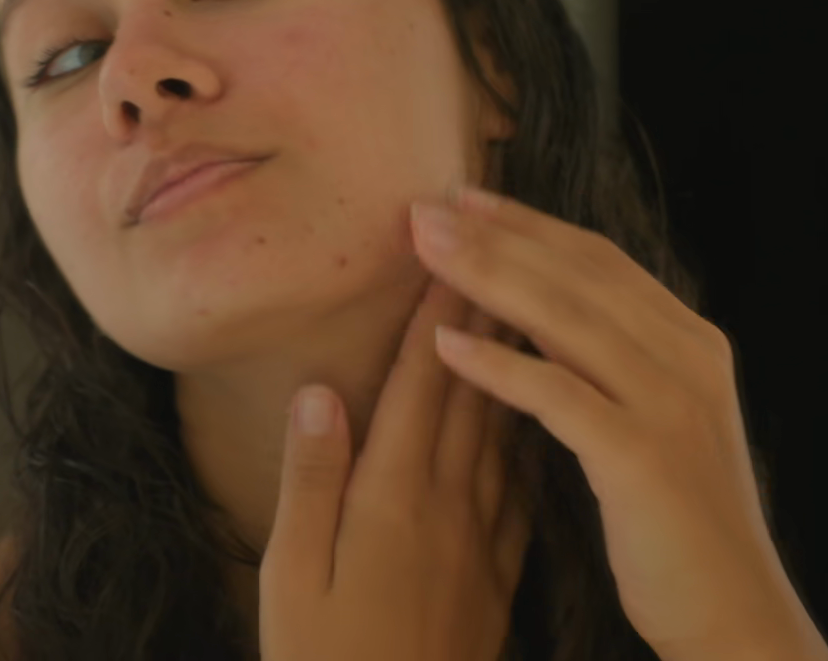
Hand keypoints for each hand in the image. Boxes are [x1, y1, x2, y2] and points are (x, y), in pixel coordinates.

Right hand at [258, 279, 533, 660]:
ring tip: (524, 300)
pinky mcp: (496, 577)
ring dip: (514, 360)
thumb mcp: (292, 581)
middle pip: (471, 392)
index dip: (435, 313)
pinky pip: (521, 486)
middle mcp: (446, 509)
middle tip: (495, 246)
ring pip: (504, 431)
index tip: (448, 249)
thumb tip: (318, 394)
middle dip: (483, 313)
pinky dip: (526, 434)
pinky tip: (534, 413)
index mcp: (391, 500)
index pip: (421, 385)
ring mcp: (479, 543)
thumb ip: (310, 485)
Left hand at [410, 186, 827, 660]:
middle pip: (578, 276)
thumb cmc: (678, 522)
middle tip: (424, 208)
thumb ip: (617, 361)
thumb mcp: (657, 420)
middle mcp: (688, 359)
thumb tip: (545, 310)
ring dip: (488, 278)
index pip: (600, 260)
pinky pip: (559, 395)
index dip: (530, 225)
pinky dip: (500, 366)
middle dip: (497, 237)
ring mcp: (670, 404)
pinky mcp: (643, 456)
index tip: (465, 198)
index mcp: (691, 342)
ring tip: (424, 252)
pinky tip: (447, 346)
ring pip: (566, 320)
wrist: (733, 610)